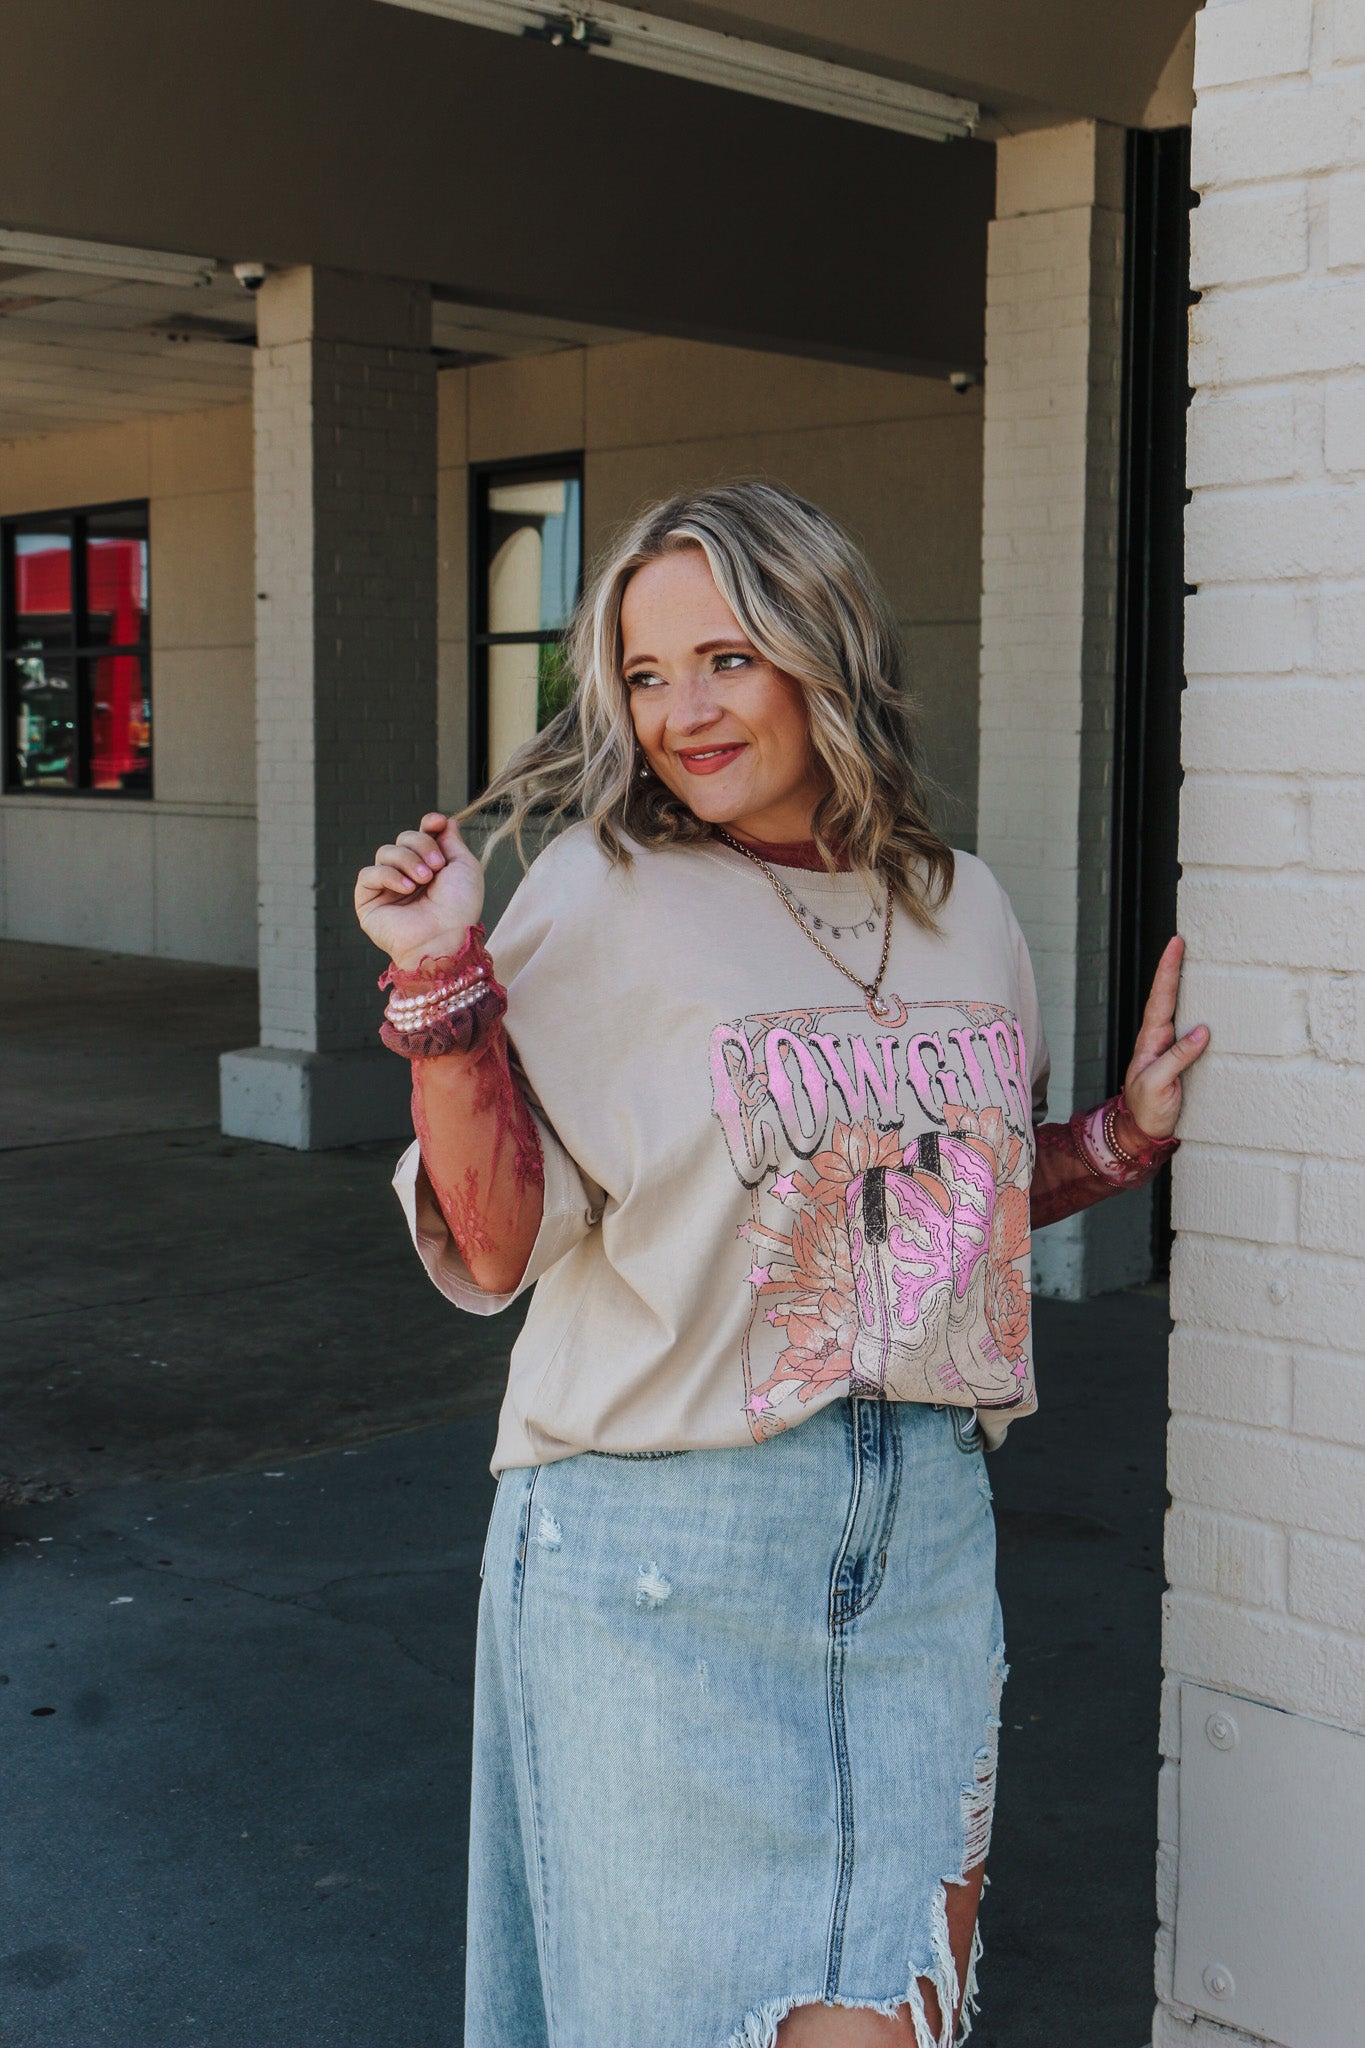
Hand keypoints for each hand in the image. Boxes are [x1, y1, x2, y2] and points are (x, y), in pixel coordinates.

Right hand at [354, 812, 484, 970]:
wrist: (446, 936)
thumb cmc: (459, 908)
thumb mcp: (465, 867)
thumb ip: (452, 841)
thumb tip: (445, 821)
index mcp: (430, 868)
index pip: (421, 835)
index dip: (427, 825)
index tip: (436, 822)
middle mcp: (407, 876)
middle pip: (404, 838)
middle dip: (421, 846)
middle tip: (437, 867)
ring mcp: (387, 888)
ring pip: (385, 852)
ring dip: (407, 860)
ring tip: (423, 880)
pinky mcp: (368, 901)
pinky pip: (368, 874)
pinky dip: (388, 875)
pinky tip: (406, 888)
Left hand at [1121, 936, 1209, 1142]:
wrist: (1143, 1132)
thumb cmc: (1146, 1110)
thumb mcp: (1158, 1085)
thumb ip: (1177, 1059)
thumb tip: (1201, 1032)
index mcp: (1150, 1041)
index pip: (1160, 999)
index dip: (1167, 971)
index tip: (1175, 945)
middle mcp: (1158, 1039)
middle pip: (1166, 997)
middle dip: (1172, 968)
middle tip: (1180, 941)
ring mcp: (1168, 1047)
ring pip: (1176, 1010)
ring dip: (1181, 985)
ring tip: (1190, 960)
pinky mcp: (1180, 1058)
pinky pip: (1189, 1028)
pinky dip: (1196, 1010)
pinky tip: (1204, 1002)